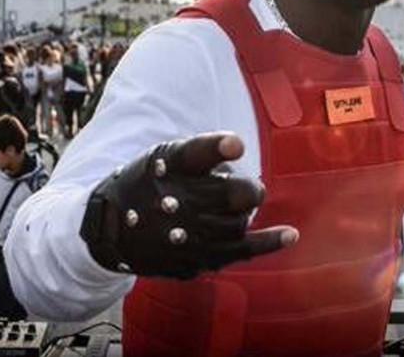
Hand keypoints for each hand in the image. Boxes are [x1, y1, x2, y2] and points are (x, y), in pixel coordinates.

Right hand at [82, 132, 297, 279]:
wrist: (111, 230)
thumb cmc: (148, 184)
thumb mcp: (161, 156)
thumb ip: (199, 151)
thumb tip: (239, 148)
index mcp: (169, 168)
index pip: (195, 155)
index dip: (217, 148)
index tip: (236, 145)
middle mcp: (180, 202)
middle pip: (231, 193)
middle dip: (246, 187)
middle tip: (242, 187)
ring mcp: (191, 234)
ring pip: (239, 219)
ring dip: (246, 209)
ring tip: (235, 206)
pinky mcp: (200, 257)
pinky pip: (242, 250)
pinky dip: (270, 242)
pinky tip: (292, 234)